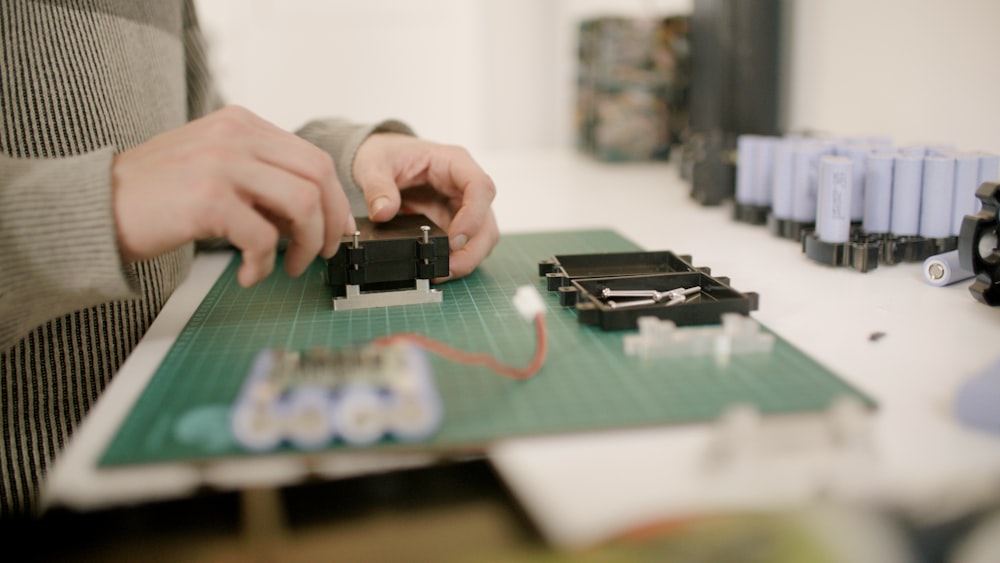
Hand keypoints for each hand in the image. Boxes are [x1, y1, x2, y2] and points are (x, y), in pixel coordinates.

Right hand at [112, 106, 355, 286]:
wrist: (93, 206)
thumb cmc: (155, 195)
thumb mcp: (214, 168)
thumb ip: (260, 180)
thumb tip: (312, 215)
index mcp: (241, 124)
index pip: (313, 157)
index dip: (334, 199)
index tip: (335, 229)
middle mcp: (235, 135)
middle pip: (317, 176)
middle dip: (330, 223)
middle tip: (321, 254)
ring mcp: (221, 164)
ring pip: (302, 203)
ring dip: (306, 245)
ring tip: (287, 266)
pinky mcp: (207, 199)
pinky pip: (264, 237)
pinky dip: (265, 263)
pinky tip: (249, 274)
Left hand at [352, 133, 498, 279]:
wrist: (384, 160)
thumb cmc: (387, 154)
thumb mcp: (374, 164)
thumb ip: (377, 187)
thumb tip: (383, 212)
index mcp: (453, 162)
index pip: (480, 187)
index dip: (473, 216)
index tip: (454, 239)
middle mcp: (465, 185)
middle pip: (487, 220)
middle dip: (472, 250)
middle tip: (446, 269)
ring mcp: (463, 206)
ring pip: (482, 238)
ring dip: (466, 258)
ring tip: (439, 272)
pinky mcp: (455, 223)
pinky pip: (466, 245)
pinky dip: (455, 259)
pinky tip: (437, 267)